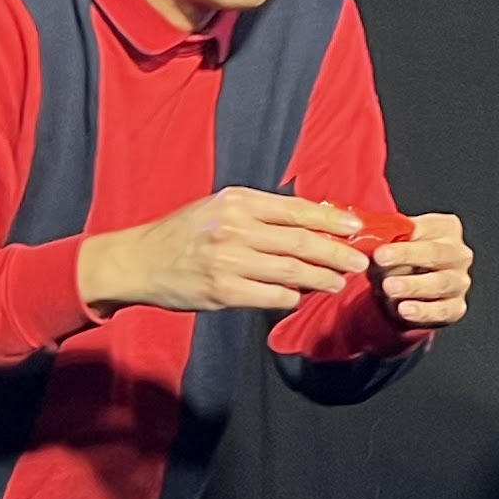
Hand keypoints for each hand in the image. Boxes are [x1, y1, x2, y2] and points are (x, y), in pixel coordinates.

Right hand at [78, 187, 373, 315]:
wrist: (138, 261)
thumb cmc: (185, 233)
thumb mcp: (220, 208)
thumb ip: (262, 213)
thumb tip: (315, 216)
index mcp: (237, 201)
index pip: (297, 210)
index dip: (332, 220)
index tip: (356, 227)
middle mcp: (234, 228)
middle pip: (302, 241)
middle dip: (337, 253)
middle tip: (360, 261)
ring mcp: (228, 261)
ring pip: (293, 272)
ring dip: (322, 278)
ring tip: (339, 281)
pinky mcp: (223, 291)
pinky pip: (272, 297)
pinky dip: (291, 297)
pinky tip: (299, 295)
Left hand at [369, 211, 474, 329]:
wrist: (402, 293)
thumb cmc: (398, 261)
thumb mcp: (390, 244)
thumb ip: (383, 239)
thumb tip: (366, 241)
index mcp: (446, 228)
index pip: (428, 229)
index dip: (404, 239)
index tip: (380, 250)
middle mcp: (458, 253)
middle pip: (436, 253)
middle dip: (407, 256)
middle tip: (381, 260)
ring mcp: (460, 281)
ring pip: (441, 282)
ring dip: (413, 285)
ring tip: (389, 287)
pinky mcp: (456, 307)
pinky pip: (442, 310)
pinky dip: (423, 311)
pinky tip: (405, 310)